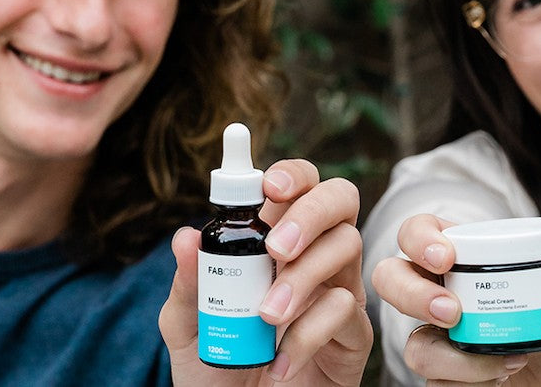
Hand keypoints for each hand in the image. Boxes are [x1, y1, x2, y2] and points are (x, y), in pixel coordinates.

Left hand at [159, 159, 372, 385]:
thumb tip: (185, 237)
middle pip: (340, 198)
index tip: (268, 187)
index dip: (292, 174)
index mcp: (274, 245)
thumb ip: (188, 287)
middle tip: (276, 248)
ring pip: (348, 246)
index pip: (297, 188)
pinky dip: (308, 332)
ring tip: (267, 316)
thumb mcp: (188, 330)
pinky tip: (279, 362)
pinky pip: (346, 309)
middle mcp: (313, 258)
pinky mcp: (354, 335)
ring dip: (304, 276)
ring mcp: (338, 292)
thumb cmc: (217, 374)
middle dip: (311, 210)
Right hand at [371, 214, 540, 385]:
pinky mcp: (443, 376)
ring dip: (452, 356)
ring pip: (410, 342)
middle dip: (411, 293)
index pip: (417, 231)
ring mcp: (436, 336)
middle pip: (390, 278)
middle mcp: (438, 290)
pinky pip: (435, 381)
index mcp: (462, 254)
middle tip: (452, 311)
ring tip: (502, 359)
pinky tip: (502, 372)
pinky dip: (470, 380)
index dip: (418, 238)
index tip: (446, 256)